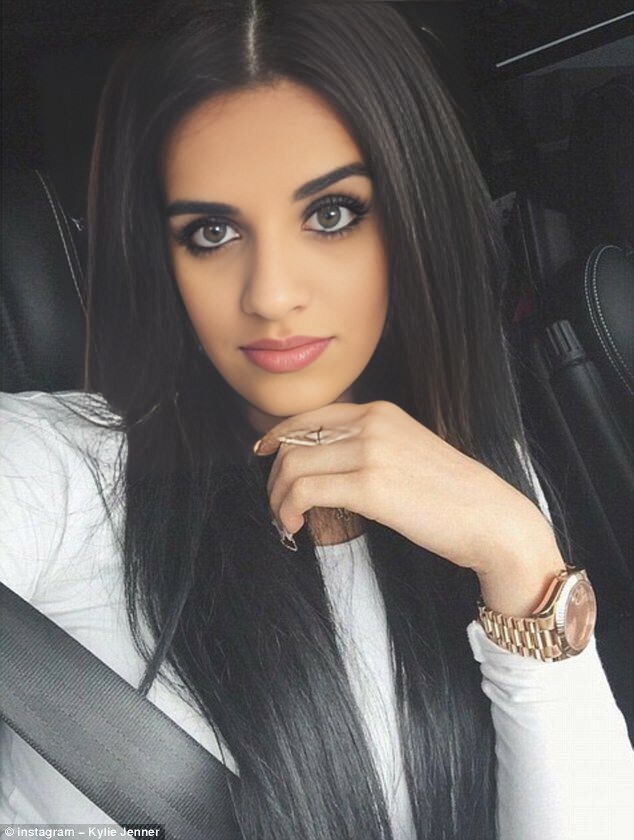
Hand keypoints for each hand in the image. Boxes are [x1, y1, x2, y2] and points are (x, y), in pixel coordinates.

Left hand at [255, 400, 556, 578]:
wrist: (491, 518)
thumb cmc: (453, 495)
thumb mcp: (409, 452)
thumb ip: (371, 447)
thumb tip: (329, 465)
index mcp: (381, 412)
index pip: (310, 416)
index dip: (278, 435)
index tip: (263, 454)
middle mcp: (372, 424)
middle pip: (295, 441)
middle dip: (275, 475)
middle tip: (277, 503)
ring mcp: (371, 452)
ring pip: (294, 465)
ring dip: (278, 497)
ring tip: (285, 520)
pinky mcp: (371, 486)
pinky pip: (306, 490)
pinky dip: (289, 509)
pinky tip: (295, 527)